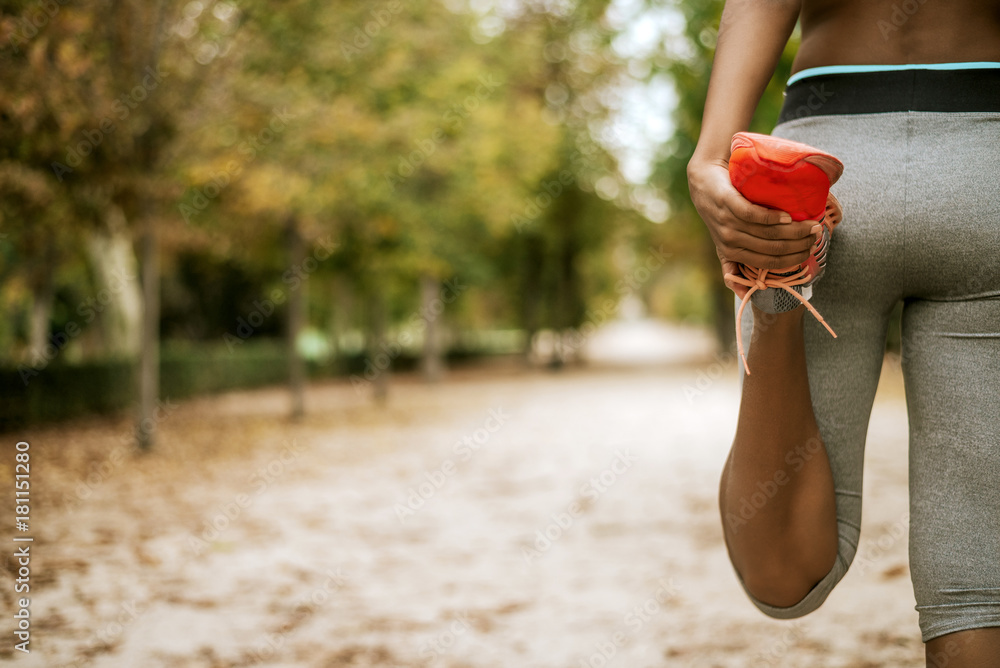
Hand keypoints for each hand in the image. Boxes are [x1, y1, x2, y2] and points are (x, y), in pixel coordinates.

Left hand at [687, 156, 820, 298]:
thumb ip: (734, 263)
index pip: (769, 263)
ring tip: (811, 224)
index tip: (812, 249)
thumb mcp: (726, 239)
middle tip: (817, 233)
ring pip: (767, 233)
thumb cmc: (722, 211)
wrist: (705, 180)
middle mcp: (730, 241)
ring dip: (794, 230)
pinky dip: (773, 217)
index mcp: (732, 254)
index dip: (793, 258)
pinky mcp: (727, 203)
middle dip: (800, 243)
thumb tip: (748, 293)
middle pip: (773, 248)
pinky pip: (753, 215)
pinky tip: (788, 216)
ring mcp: (728, 222)